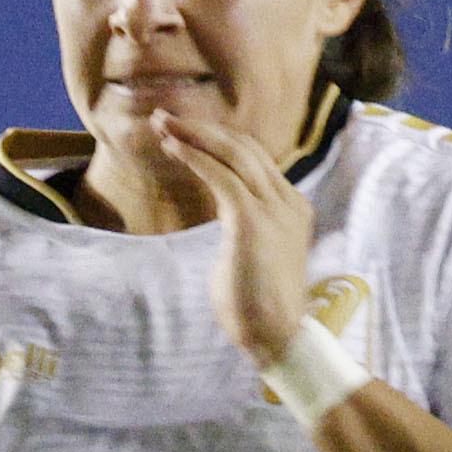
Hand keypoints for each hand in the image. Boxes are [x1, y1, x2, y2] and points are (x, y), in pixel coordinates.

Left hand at [153, 110, 314, 361]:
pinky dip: (195, 158)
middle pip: (245, 147)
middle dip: (203, 128)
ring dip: (194, 135)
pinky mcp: (252, 222)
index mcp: (290, 205)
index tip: (185, 132)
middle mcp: (287, 200)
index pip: (255, 159)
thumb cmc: (256, 305)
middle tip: (164, 117)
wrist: (276, 335)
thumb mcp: (252, 253)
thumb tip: (224, 214)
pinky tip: (173, 148)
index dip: (219, 141)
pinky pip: (221, 177)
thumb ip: (243, 226)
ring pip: (233, 154)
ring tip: (161, 124)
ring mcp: (274, 209)